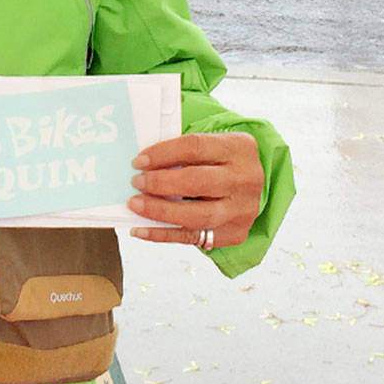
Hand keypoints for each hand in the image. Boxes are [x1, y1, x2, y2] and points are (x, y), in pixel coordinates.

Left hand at [127, 132, 262, 249]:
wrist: (248, 183)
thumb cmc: (217, 160)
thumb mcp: (210, 146)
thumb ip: (182, 152)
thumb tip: (142, 165)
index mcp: (239, 147)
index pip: (195, 147)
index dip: (163, 153)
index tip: (138, 161)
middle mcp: (246, 179)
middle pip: (199, 182)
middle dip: (161, 183)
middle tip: (137, 182)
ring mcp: (243, 210)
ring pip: (199, 215)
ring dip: (161, 211)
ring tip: (136, 205)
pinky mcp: (235, 233)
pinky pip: (194, 237)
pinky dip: (163, 234)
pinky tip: (140, 230)